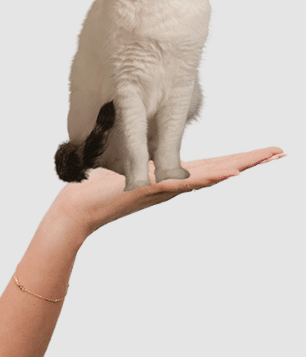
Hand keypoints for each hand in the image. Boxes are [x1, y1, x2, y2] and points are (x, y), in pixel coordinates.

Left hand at [49, 147, 284, 240]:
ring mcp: (164, 189)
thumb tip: (144, 146)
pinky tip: (224, 172)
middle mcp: (172, 185)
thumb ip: (139, 159)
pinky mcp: (150, 190)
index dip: (238, 159)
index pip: (211, 165)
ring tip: (263, 159)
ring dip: (236, 167)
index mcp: (170, 177)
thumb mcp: (125, 167)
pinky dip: (205, 177)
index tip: (264, 151)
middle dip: (249, 161)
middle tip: (279, 153)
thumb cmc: (95, 190)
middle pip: (218, 170)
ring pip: (208, 177)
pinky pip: (183, 181)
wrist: (77, 210)